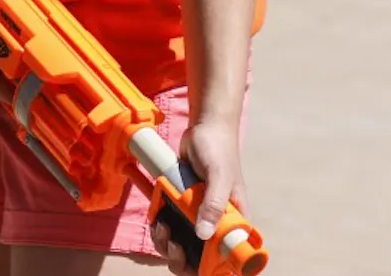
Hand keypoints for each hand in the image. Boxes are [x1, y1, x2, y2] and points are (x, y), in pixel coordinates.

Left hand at [151, 117, 246, 275]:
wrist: (204, 128)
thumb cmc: (218, 149)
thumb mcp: (219, 175)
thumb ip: (213, 204)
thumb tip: (203, 235)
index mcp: (234, 220)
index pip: (229, 257)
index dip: (214, 268)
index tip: (196, 263)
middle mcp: (216, 222)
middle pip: (200, 257)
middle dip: (182, 258)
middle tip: (173, 243)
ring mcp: (197, 216)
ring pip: (181, 246)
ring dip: (167, 245)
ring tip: (161, 226)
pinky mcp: (181, 208)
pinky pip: (170, 229)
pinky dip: (160, 229)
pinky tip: (156, 220)